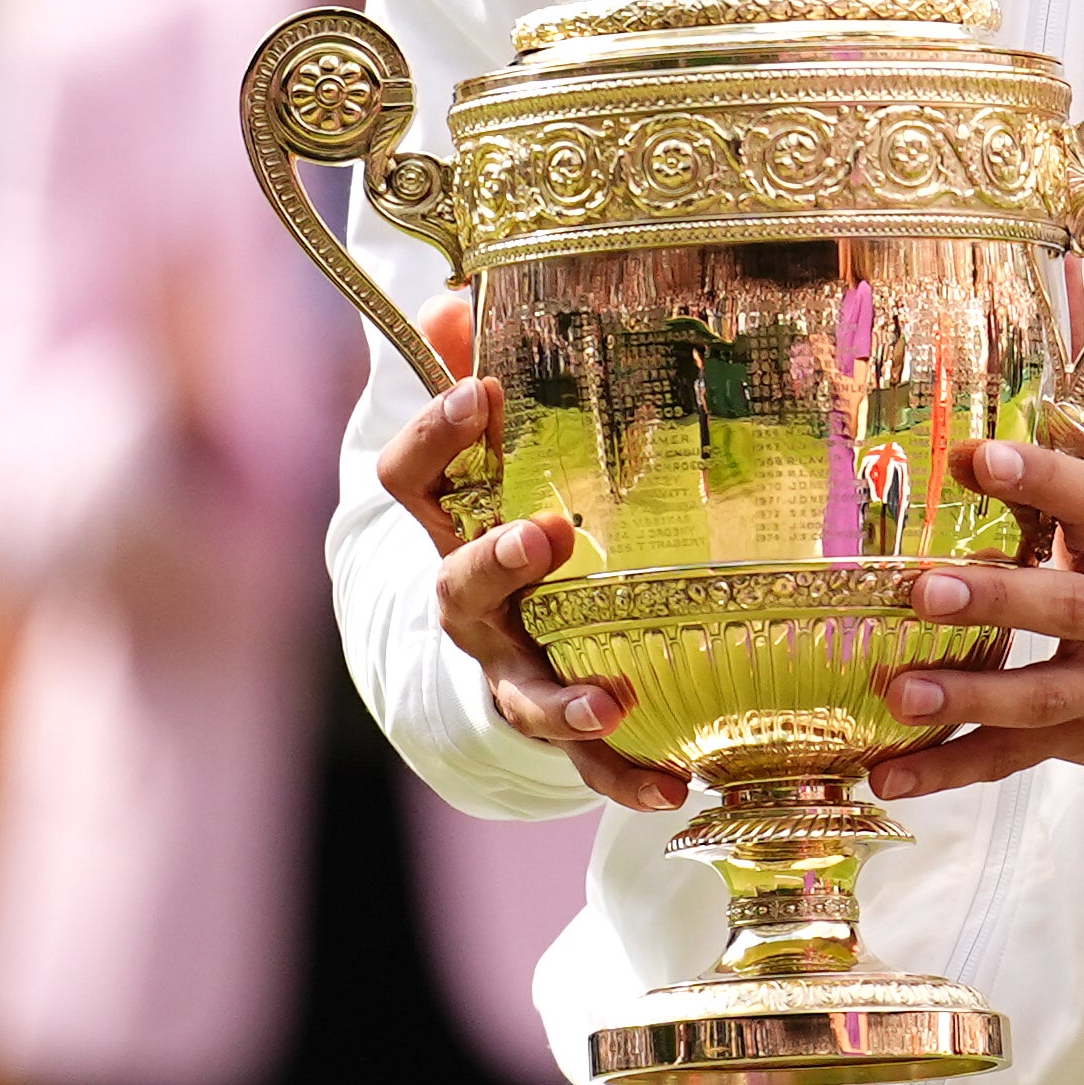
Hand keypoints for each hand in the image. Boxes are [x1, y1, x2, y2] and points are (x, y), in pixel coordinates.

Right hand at [374, 297, 684, 812]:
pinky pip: (583, 759)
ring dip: (563, 698)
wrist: (457, 650)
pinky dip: (624, 777)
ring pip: (520, 687)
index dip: (435, 431)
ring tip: (611, 701)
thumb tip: (455, 295)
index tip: (483, 387)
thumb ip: (462, 369)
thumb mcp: (471, 447)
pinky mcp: (550, 722)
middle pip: (457, 586)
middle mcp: (461, 605)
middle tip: (545, 534)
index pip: (409, 475)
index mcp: (441, 527)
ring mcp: (503, 669)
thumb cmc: (478, 516)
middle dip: (497, 562)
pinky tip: (674, 789)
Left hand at [871, 394, 1083, 799]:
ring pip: (1040, 695)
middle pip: (1068, 607)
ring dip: (969, 694)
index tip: (979, 456)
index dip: (1045, 480)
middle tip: (924, 588)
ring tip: (898, 689)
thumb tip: (1067, 283)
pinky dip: (948, 768)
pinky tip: (887, 774)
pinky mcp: (1079, 738)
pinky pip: (1011, 758)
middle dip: (999, 600)